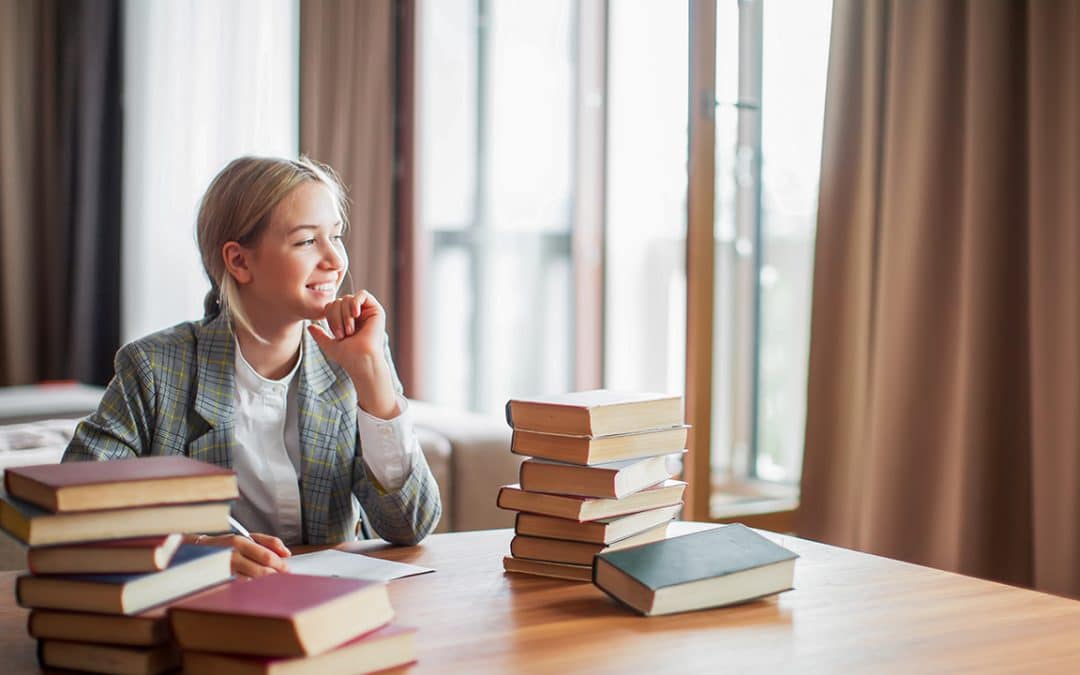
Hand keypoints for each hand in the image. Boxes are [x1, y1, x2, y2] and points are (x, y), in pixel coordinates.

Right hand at [192, 533, 290, 577]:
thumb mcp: (247, 536)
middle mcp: (232, 556)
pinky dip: (253, 585)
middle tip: (283, 578)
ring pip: (253, 580)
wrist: (196, 550)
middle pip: (261, 570)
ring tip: (272, 581)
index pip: (266, 556)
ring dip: (266, 582)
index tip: (287, 569)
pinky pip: (243, 585)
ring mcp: (226, 570)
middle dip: (275, 575)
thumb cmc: (226, 544)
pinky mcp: (222, 581)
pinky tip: (257, 584)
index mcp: (240, 542)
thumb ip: (270, 542)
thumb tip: (287, 553)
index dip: (280, 564)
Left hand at [308, 290, 397, 418]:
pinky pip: (362, 294)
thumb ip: (319, 335)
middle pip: (339, 301)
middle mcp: (358, 315)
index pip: (332, 306)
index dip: (329, 315)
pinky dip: (355, 302)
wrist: (362, 361)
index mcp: (348, 321)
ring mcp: (367, 312)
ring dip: (345, 315)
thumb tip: (309, 326)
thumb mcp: (329, 345)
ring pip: (348, 298)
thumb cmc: (348, 356)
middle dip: (336, 316)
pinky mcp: (376, 310)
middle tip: (341, 334)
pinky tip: (355, 314)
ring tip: (349, 330)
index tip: (334, 334)